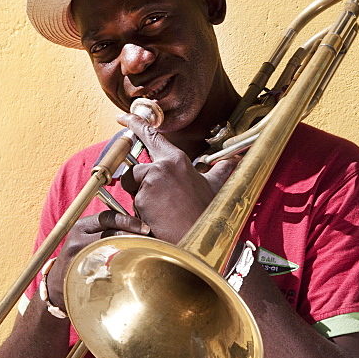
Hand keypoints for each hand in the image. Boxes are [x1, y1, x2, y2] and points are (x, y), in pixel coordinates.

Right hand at [45, 209, 149, 309]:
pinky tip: (133, 267)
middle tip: (149, 240)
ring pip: (112, 251)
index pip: (107, 218)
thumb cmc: (80, 256)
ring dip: (131, 250)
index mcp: (80, 227)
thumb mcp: (86, 237)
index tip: (145, 227)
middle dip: (133, 236)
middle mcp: (78, 241)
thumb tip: (136, 224)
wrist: (59, 283)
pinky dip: (123, 266)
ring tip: (144, 252)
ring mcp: (81, 258)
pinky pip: (110, 269)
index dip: (128, 221)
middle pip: (112, 233)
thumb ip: (105, 228)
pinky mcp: (85, 275)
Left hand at [117, 113, 237, 244]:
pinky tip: (157, 221)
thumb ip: (221, 169)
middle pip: (135, 170)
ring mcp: (150, 182)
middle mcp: (162, 166)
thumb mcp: (216, 186)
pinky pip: (132, 205)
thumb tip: (235, 159)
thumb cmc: (209, 215)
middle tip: (156, 202)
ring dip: (140, 200)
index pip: (151, 135)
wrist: (201, 241)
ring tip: (161, 213)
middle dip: (139, 185)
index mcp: (177, 160)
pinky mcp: (141, 199)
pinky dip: (140, 214)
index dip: (135, 123)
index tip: (123, 116)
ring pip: (131, 187)